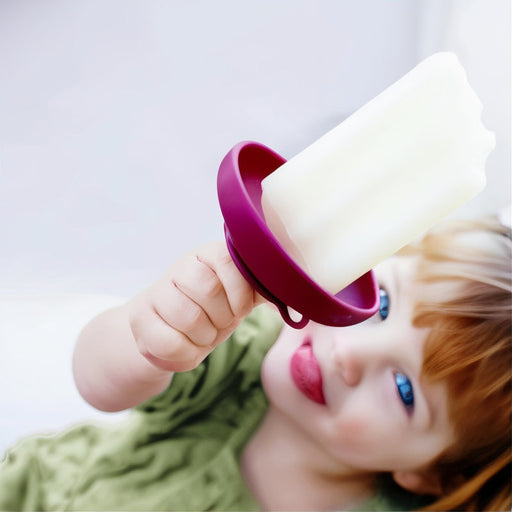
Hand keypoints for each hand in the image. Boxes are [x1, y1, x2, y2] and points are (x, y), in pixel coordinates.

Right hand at [127, 241, 263, 372]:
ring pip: (188, 316)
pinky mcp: (140, 317)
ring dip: (203, 336)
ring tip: (203, 335)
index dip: (239, 294)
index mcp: (209, 256)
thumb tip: (297, 288)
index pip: (228, 262)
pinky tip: (187, 347)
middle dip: (221, 318)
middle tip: (218, 324)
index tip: (239, 309)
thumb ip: (263, 289)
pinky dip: (186, 353)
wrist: (171, 330)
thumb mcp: (239, 299)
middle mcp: (181, 267)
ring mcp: (157, 291)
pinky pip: (168, 341)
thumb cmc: (212, 312)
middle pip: (207, 289)